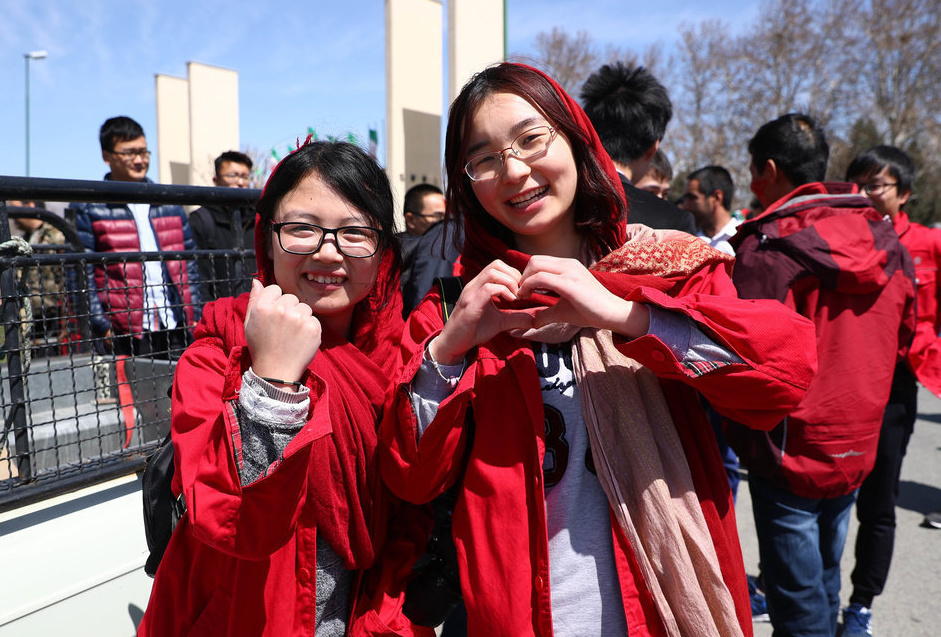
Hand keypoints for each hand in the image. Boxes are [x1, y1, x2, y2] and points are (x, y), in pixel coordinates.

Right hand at [244, 279, 321, 383]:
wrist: (276, 371)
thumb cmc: (261, 346)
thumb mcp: (250, 323)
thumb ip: (254, 300)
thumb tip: (256, 281)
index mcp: (263, 306)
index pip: (275, 288)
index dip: (275, 301)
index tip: (274, 315)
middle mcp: (281, 309)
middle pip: (291, 297)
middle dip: (288, 309)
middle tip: (282, 328)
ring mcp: (298, 319)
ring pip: (304, 308)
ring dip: (300, 318)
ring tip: (291, 335)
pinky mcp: (313, 328)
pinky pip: (314, 320)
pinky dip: (309, 329)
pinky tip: (300, 340)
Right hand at [429, 260, 536, 364]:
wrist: (454, 344)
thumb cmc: (474, 330)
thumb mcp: (500, 322)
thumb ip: (516, 318)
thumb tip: (534, 319)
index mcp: (480, 285)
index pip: (498, 266)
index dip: (513, 274)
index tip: (521, 290)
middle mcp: (474, 285)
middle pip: (496, 264)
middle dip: (514, 276)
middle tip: (520, 292)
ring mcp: (471, 294)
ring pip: (492, 273)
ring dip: (509, 283)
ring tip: (515, 297)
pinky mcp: (470, 305)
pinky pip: (488, 289)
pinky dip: (503, 292)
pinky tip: (510, 302)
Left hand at [516, 256, 649, 337]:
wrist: (612, 313)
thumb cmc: (590, 311)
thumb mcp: (563, 310)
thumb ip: (546, 313)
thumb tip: (532, 323)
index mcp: (568, 265)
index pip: (539, 261)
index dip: (526, 275)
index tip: (523, 291)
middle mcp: (568, 263)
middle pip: (534, 260)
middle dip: (522, 276)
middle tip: (520, 294)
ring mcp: (569, 271)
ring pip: (535, 265)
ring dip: (523, 281)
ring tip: (523, 296)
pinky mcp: (569, 283)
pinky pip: (541, 278)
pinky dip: (528, 286)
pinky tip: (527, 297)